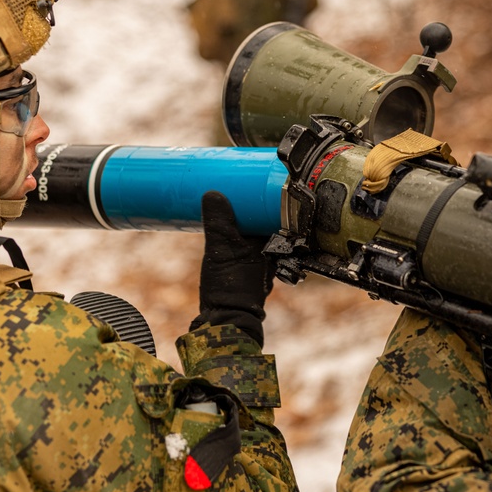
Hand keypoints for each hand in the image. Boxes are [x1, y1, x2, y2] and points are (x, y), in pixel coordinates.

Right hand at [189, 191, 274, 345]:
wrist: (225, 318)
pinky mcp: (248, 262)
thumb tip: (213, 193)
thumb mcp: (221, 250)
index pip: (278, 208)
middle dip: (255, 199)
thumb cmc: (231, 288)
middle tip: (240, 179)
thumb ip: (218, 223)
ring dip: (247, 212)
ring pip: (257, 226)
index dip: (269, 191)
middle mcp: (272, 247)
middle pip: (267, 214)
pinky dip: (239, 225)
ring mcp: (261, 255)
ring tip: (232, 193)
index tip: (259, 173)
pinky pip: (246, 235)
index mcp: (275, 241)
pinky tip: (227, 218)